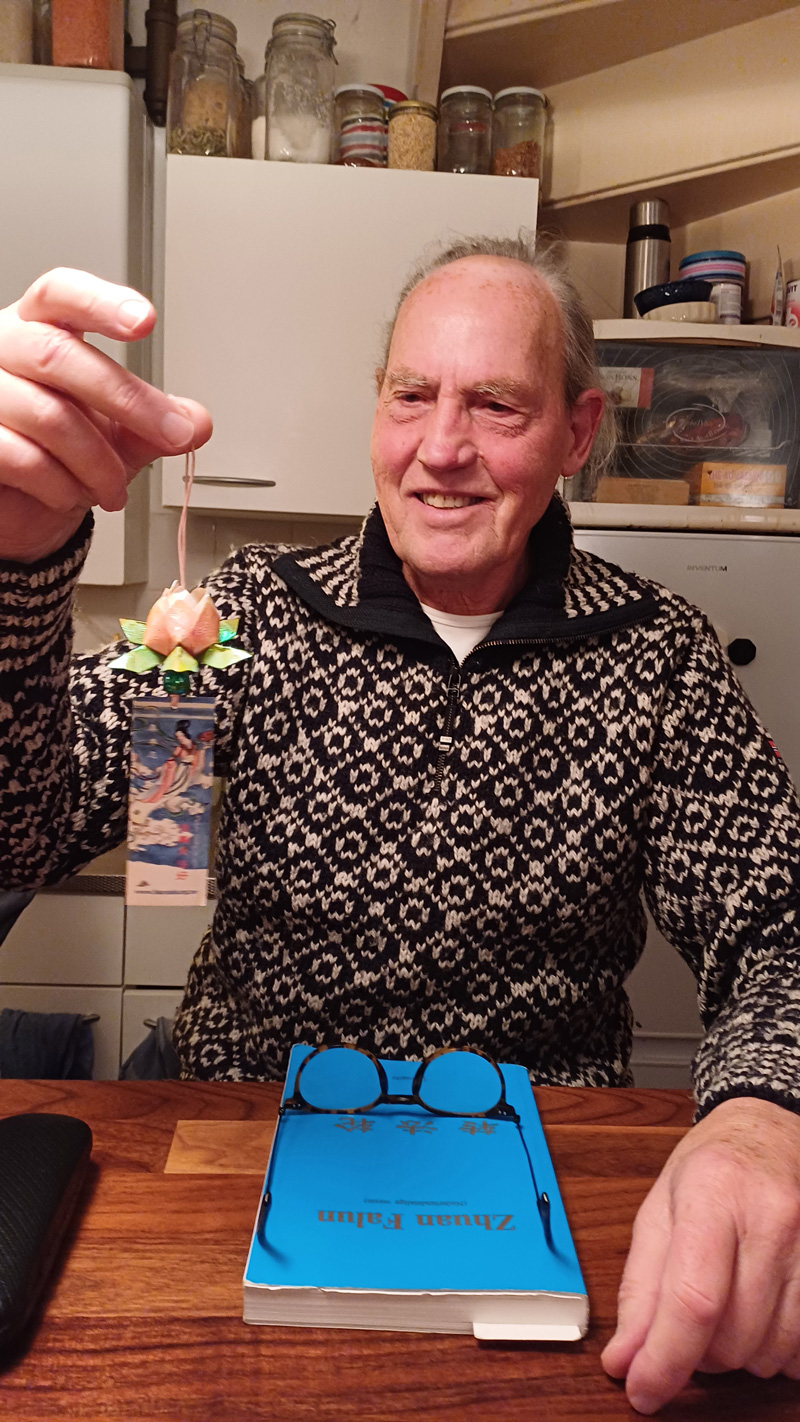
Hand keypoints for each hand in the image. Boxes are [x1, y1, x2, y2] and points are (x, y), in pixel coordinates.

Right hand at [0, 268, 211, 562]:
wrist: (19, 504)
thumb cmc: (59, 452)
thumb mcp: (118, 435)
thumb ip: (155, 424)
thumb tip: (197, 422)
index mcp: (39, 329)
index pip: (60, 294)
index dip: (100, 303)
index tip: (145, 321)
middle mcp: (3, 350)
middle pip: (59, 355)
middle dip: (129, 401)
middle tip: (173, 434)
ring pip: (48, 415)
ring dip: (98, 462)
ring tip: (113, 488)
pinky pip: (23, 458)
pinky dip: (61, 485)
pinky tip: (72, 494)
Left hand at [602, 1096, 799, 1412]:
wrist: (772, 1133)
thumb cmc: (713, 1168)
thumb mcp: (660, 1209)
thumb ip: (640, 1288)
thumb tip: (622, 1359)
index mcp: (715, 1193)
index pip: (694, 1300)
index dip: (665, 1360)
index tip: (643, 1390)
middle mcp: (772, 1218)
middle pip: (733, 1335)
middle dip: (699, 1353)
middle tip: (687, 1325)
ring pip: (772, 1351)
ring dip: (739, 1354)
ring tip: (726, 1310)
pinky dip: (777, 1351)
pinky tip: (761, 1318)